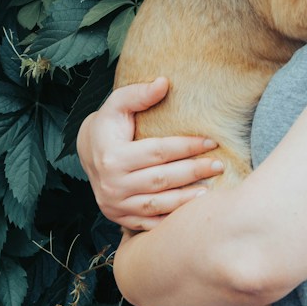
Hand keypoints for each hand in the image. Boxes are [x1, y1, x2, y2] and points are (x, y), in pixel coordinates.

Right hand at [77, 78, 224, 230]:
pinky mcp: (120, 217)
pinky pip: (148, 223)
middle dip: (193, 172)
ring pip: (156, 204)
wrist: (88, 152)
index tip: (211, 141)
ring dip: (185, 199)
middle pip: (160, 179)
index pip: (158, 152)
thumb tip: (164, 83)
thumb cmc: (109, 125)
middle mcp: (112, 184)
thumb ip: (139, 93)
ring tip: (210, 190)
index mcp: (113, 157)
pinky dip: (169, 219)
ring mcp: (115, 204)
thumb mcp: (117, 104)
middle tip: (218, 165)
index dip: (186, 146)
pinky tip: (189, 213)